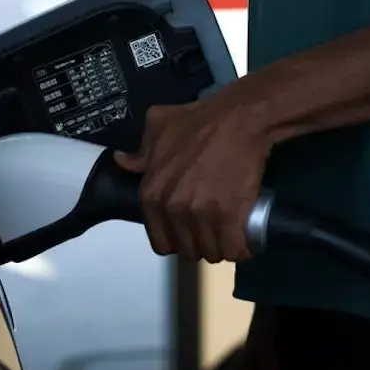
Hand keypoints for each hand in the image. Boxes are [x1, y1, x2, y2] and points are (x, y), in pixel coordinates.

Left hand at [113, 90, 271, 262]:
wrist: (240, 116)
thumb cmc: (200, 120)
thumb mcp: (159, 126)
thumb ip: (141, 150)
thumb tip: (123, 161)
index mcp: (152, 194)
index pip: (161, 241)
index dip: (177, 237)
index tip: (191, 229)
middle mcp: (173, 209)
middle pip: (188, 250)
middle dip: (201, 243)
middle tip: (214, 229)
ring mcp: (201, 215)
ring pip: (212, 252)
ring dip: (222, 247)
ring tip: (231, 233)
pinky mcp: (230, 217)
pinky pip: (234, 249)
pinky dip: (242, 249)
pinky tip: (246, 241)